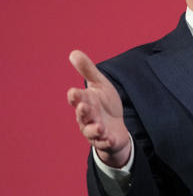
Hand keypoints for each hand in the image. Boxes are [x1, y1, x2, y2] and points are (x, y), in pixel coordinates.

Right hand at [67, 50, 130, 167]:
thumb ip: (87, 70)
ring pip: (92, 131)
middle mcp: (87, 118)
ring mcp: (96, 131)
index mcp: (85, 103)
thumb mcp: (99, 85)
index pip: (77, 99)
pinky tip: (111, 138)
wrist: (115, 128)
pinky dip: (107, 141)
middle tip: (83, 107)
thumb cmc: (104, 105)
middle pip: (83, 115)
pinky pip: (106, 142)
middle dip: (83, 111)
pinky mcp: (107, 140)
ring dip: (95, 129)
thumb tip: (73, 53)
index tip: (74, 92)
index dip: (76, 97)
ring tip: (100, 127)